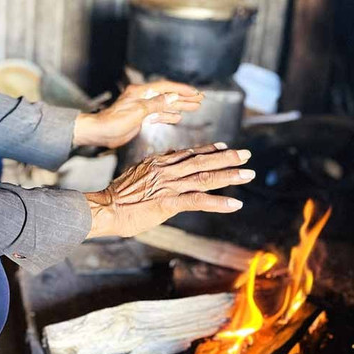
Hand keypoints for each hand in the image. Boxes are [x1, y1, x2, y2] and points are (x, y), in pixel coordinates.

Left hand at [73, 81, 203, 149]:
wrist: (100, 132)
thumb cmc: (115, 121)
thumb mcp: (139, 111)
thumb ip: (157, 104)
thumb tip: (173, 96)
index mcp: (141, 92)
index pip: (166, 88)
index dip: (181, 90)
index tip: (195, 93)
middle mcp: (142, 98)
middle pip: (167, 95)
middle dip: (184, 98)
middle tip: (200, 99)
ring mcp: (141, 108)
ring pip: (164, 105)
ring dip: (179, 106)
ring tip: (194, 107)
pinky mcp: (140, 118)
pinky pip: (157, 115)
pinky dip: (168, 116)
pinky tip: (178, 117)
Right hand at [85, 143, 253, 238]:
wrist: (105, 208)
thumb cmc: (117, 195)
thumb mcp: (136, 174)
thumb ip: (152, 167)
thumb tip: (163, 159)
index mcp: (158, 162)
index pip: (188, 153)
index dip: (208, 149)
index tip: (224, 146)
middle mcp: (166, 170)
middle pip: (202, 161)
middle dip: (227, 157)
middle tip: (247, 155)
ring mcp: (169, 186)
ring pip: (205, 177)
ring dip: (229, 175)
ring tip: (248, 174)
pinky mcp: (169, 203)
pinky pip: (199, 201)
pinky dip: (218, 202)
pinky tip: (235, 204)